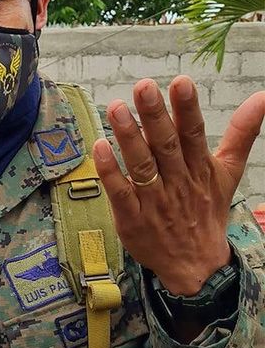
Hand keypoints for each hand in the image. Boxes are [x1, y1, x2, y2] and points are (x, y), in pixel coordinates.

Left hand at [93, 77, 264, 294]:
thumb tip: (262, 97)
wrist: (196, 265)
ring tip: (116, 108)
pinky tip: (98, 148)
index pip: (194, 133)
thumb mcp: (228, 172)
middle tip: (143, 87)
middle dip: (155, 116)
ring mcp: (154, 200)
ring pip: (141, 165)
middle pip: (166, 145)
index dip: (187, 108)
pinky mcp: (132, 218)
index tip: (181, 82)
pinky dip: (110, 171)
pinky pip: (120, 192)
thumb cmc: (207, 210)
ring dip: (128, 137)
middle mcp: (178, 182)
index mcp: (199, 168)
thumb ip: (242, 134)